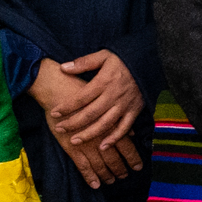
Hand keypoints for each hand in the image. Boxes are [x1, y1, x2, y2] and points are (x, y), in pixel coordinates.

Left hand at [34, 53, 140, 182]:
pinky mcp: (135, 111)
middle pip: (90, 113)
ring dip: (89, 134)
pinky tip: (103, 146)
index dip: (67, 106)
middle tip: (59, 129)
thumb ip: (83, 62)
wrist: (148, 62)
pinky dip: (114, 138)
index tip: (54, 113)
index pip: (81, 97)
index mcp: (104, 81)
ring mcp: (125, 105)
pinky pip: (124, 128)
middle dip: (73, 123)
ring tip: (74, 141)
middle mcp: (114, 95)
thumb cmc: (123, 59)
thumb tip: (63, 67)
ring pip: (105, 124)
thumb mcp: (103, 55)